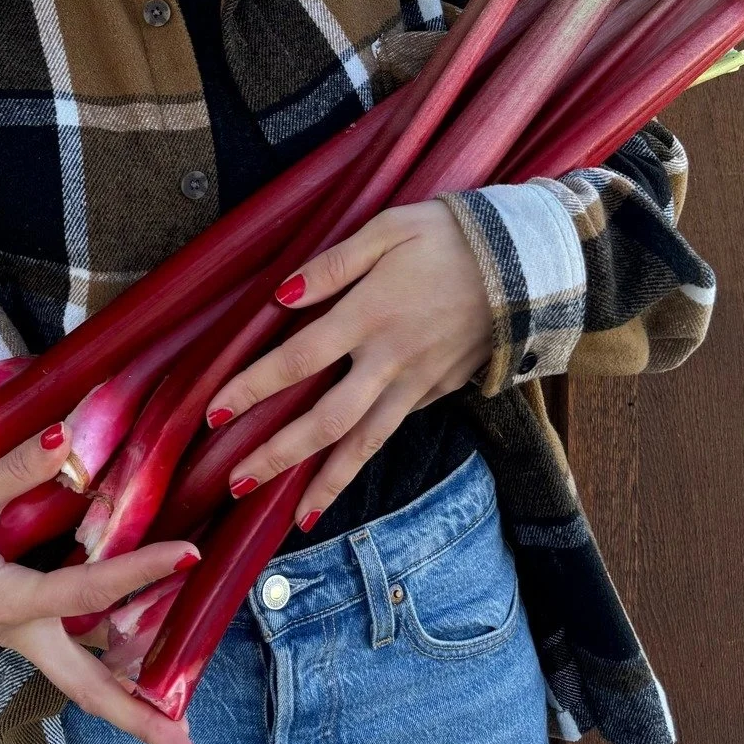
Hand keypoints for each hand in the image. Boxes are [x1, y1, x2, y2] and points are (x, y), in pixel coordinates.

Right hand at [0, 424, 200, 743]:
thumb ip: (17, 469)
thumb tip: (66, 437)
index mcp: (10, 602)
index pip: (86, 590)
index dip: (139, 571)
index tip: (187, 555)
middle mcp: (26, 634)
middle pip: (89, 690)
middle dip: (138, 721)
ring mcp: (28, 639)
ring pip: (86, 684)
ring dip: (132, 710)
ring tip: (181, 735)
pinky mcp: (28, 632)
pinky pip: (78, 662)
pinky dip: (116, 678)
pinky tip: (148, 677)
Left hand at [204, 200, 493, 530]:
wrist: (529, 263)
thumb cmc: (450, 236)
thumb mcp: (389, 227)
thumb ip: (333, 263)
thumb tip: (283, 295)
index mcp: (370, 314)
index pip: (298, 359)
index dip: (254, 387)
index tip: (215, 411)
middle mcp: (390, 359)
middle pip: (326, 420)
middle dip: (279, 455)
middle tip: (236, 482)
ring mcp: (418, 382)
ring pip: (366, 443)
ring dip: (328, 482)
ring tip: (297, 516)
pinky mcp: (440, 391)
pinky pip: (393, 431)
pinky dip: (366, 459)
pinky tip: (344, 475)